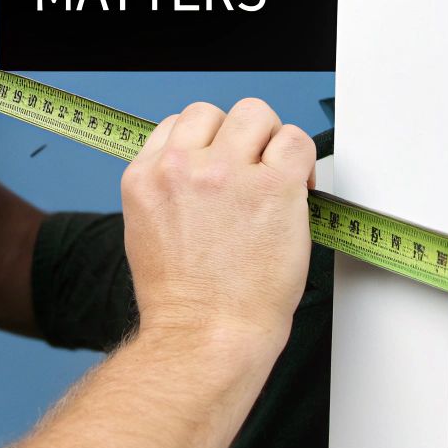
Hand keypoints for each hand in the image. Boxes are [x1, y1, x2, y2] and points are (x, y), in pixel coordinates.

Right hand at [119, 98, 316, 358]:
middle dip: (236, 137)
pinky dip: (302, 160)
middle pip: (214, 112)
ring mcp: (227, 173)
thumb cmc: (182, 300)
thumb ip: (167, 189)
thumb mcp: (145, 231)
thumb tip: (199, 171)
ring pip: (256, 114)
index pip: (178, 124)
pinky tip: (299, 189)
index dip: (206, 143)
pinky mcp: (273, 187)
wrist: (204, 335)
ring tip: (275, 177)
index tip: (222, 164)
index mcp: (146, 176)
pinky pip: (296, 142)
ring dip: (270, 141)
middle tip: (252, 170)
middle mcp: (181, 167)